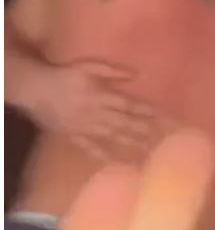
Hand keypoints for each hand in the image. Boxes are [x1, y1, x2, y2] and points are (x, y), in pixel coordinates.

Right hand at [24, 60, 158, 158]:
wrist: (34, 89)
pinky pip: (91, 148)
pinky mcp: (74, 136)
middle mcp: (97, 114)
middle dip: (145, 131)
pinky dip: (104, 156)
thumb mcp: (89, 66)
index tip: (166, 117)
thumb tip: (138, 75)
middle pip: (125, 124)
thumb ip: (113, 71)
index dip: (148, 112)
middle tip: (164, 139)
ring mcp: (86, 128)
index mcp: (101, 97)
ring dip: (131, 144)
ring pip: (113, 137)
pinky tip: (117, 163)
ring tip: (149, 151)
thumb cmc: (64, 75)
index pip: (130, 106)